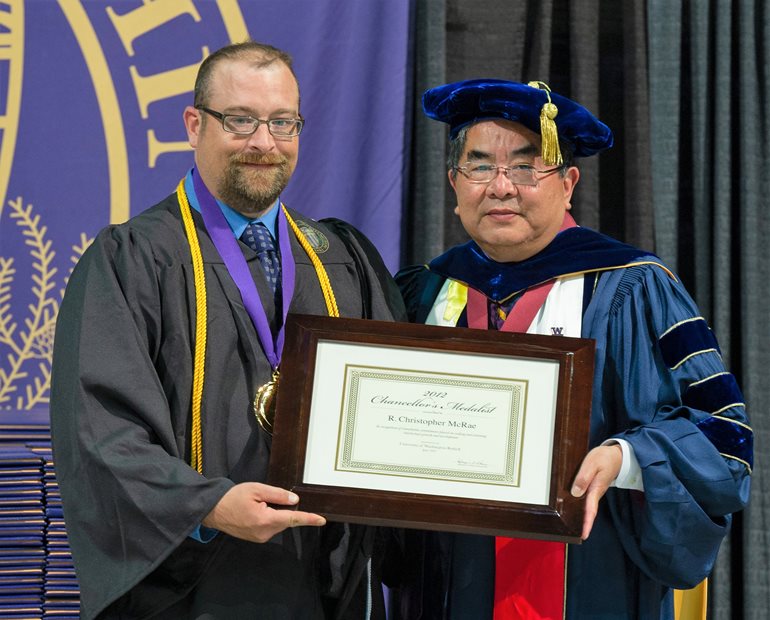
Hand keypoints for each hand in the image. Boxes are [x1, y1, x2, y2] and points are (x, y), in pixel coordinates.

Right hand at [202, 482, 325, 542]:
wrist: (214, 510)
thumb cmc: (234, 497)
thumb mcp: (257, 489)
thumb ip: (277, 495)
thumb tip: (295, 500)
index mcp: (265, 519)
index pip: (292, 519)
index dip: (308, 519)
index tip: (322, 520)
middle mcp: (264, 532)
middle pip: (285, 520)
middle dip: (284, 508)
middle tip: (266, 498)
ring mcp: (260, 537)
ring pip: (278, 523)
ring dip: (276, 513)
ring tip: (258, 504)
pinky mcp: (257, 538)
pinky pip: (271, 527)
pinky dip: (270, 518)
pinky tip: (257, 511)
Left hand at [570, 444, 622, 539]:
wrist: (617, 456)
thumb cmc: (605, 458)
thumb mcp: (592, 463)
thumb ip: (583, 477)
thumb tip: (575, 493)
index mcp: (596, 489)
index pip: (590, 510)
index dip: (587, 523)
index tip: (584, 535)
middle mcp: (596, 493)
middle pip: (589, 512)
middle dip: (584, 525)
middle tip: (576, 536)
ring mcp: (595, 491)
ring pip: (588, 507)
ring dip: (582, 517)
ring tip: (574, 528)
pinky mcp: (594, 488)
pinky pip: (587, 500)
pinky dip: (582, 507)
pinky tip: (575, 509)